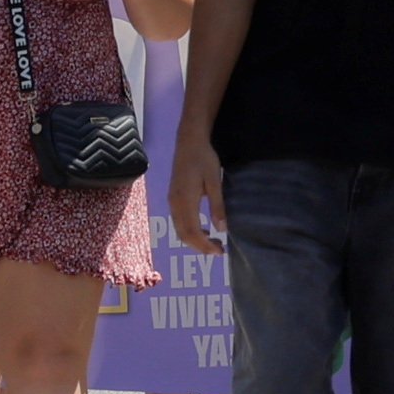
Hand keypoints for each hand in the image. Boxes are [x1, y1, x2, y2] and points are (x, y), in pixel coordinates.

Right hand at [168, 137, 225, 259]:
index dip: (205, 246)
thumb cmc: (204, 159)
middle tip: (218, 250)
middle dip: (200, 247)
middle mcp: (175, 204)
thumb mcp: (215, 182)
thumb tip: (221, 229)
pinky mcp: (173, 197)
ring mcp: (172, 201)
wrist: (189, 141)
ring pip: (179, 230)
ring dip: (194, 240)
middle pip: (184, 235)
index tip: (219, 252)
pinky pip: (178, 221)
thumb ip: (217, 206)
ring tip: (212, 241)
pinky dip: (189, 231)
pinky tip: (203, 229)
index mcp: (185, 201)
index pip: (193, 233)